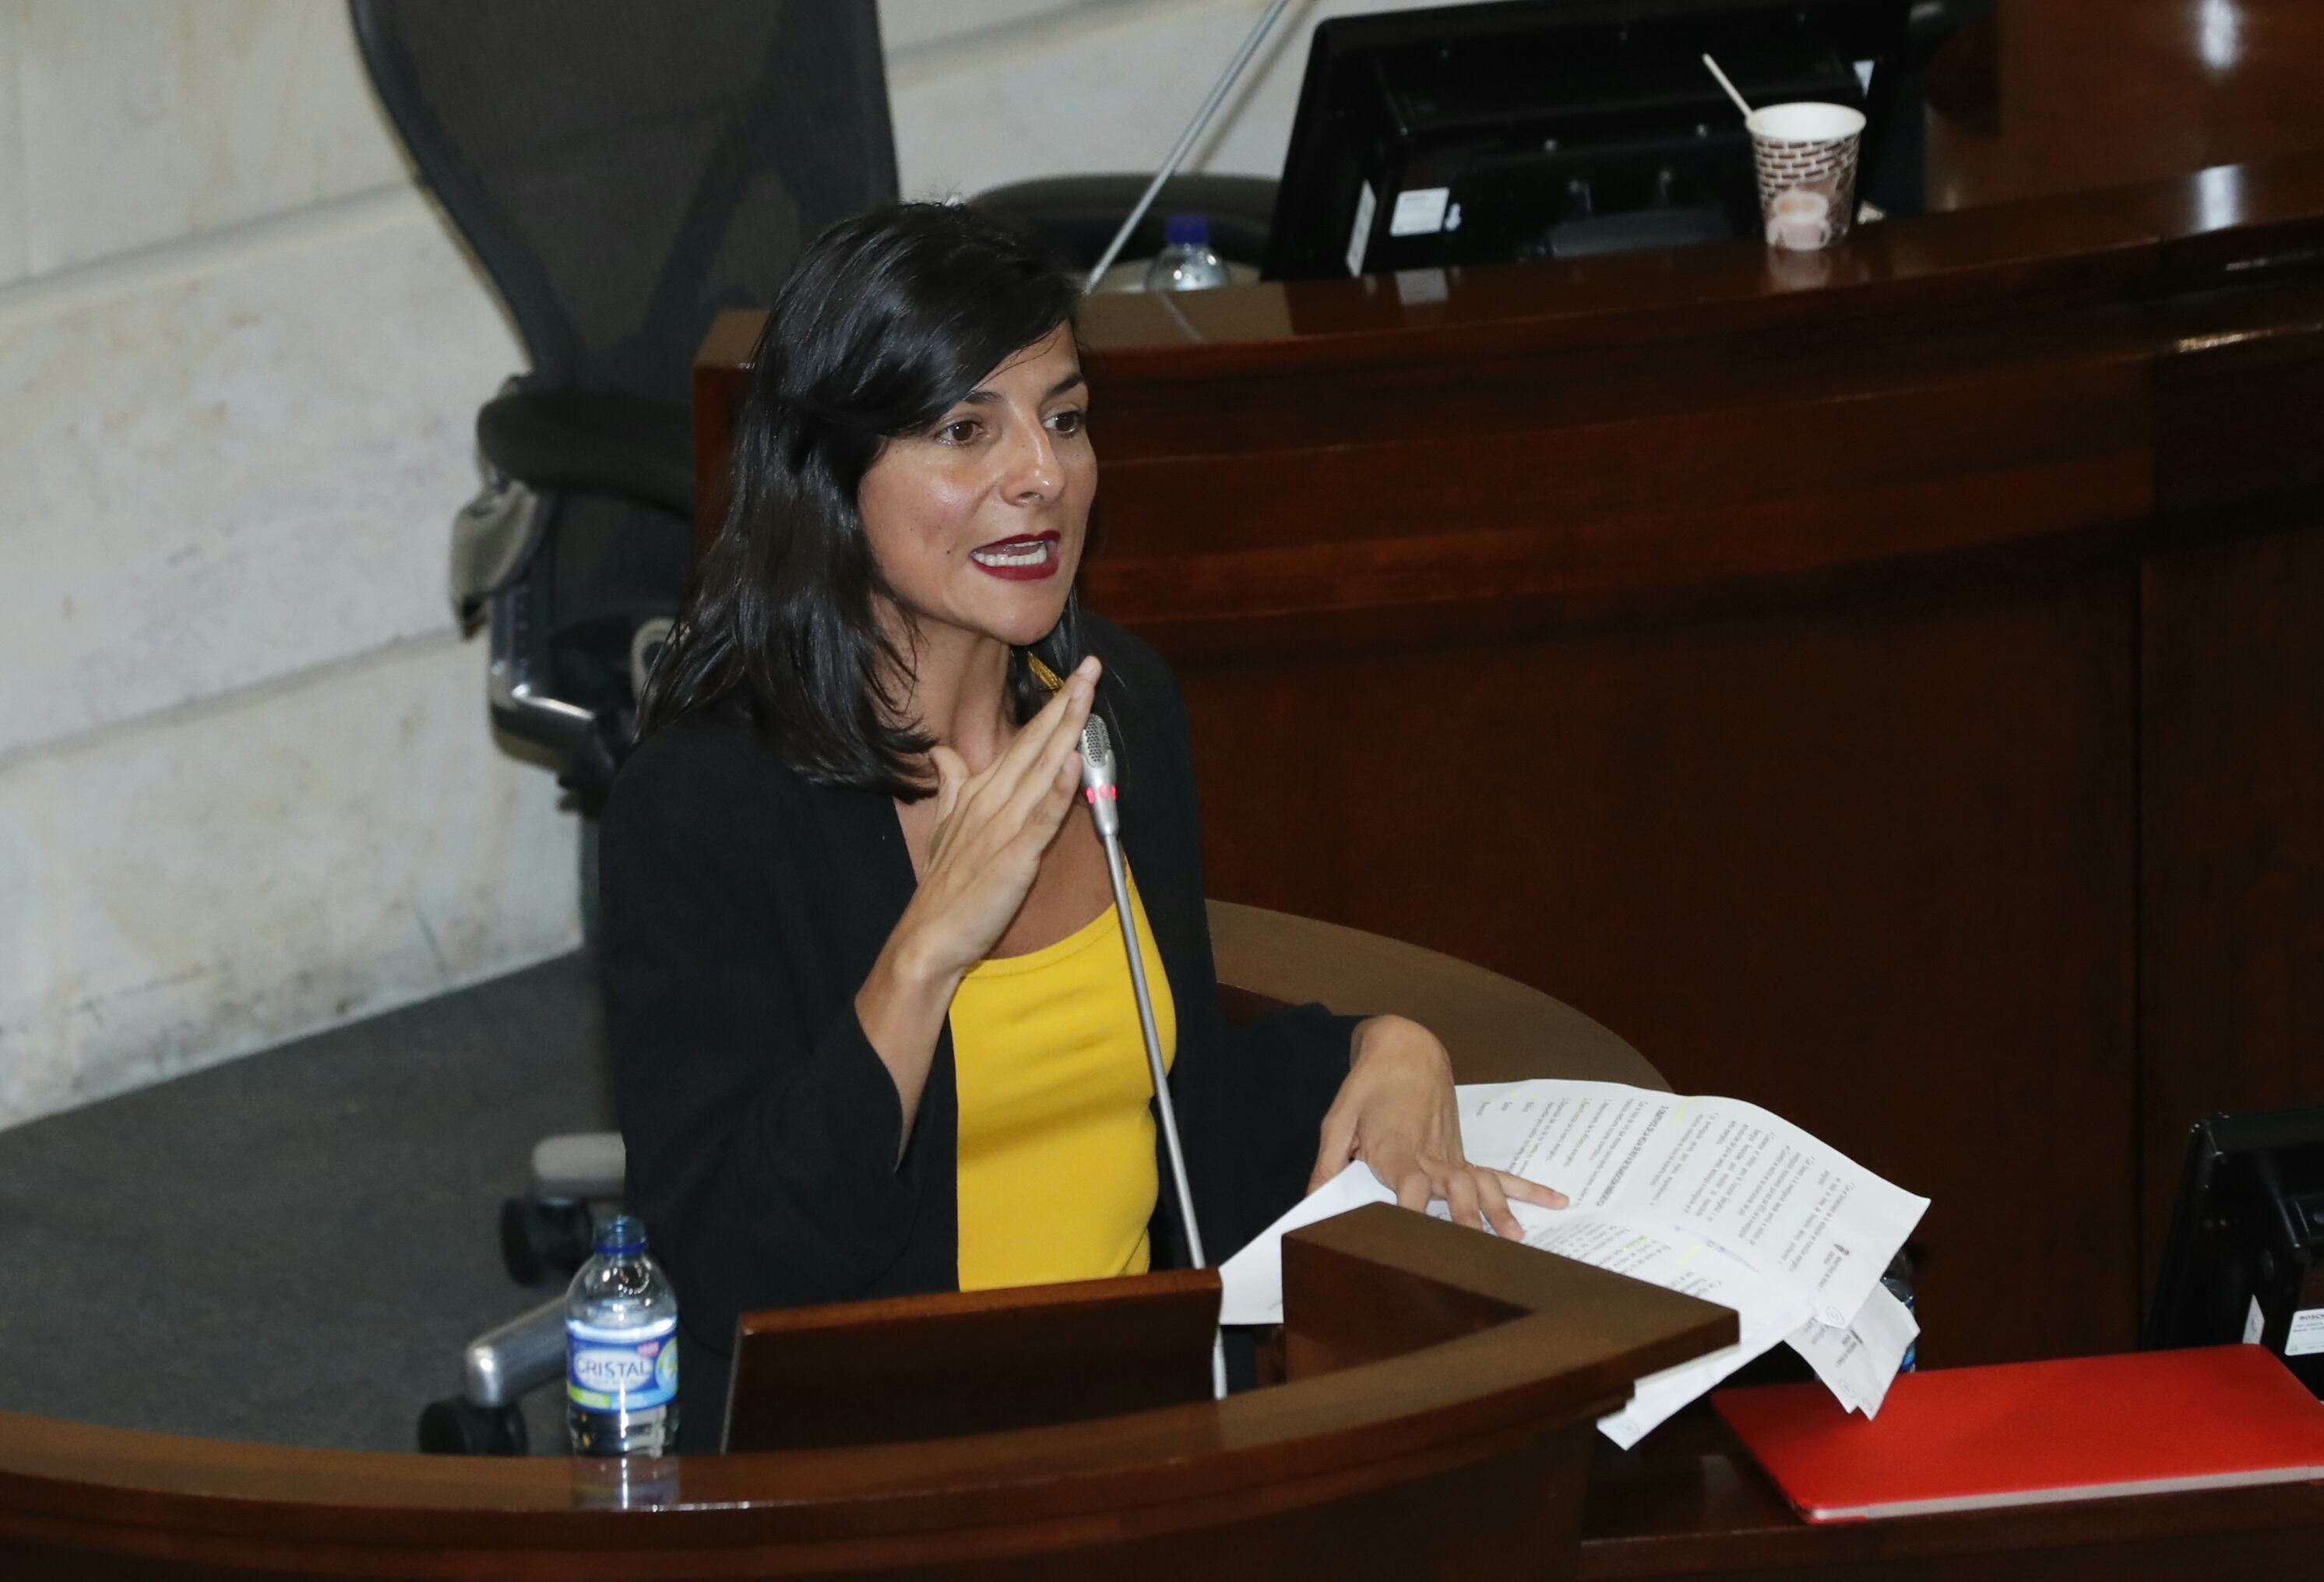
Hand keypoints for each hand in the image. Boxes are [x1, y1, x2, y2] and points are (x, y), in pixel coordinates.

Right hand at [892, 654, 1100, 983]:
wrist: (929, 935)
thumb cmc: (943, 886)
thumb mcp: (943, 826)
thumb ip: (950, 784)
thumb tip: (941, 752)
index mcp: (981, 791)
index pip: (1023, 740)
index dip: (1052, 708)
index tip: (1077, 677)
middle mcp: (993, 800)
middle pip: (1035, 743)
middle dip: (1065, 704)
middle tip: (1090, 668)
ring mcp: (1003, 825)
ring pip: (1042, 769)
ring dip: (1065, 732)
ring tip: (1086, 696)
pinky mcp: (1014, 855)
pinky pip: (1040, 817)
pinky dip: (1058, 789)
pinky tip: (1073, 763)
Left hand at [1309, 1015, 1568, 1237]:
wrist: (1405, 1048)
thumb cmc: (1367, 1085)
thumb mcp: (1338, 1119)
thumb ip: (1327, 1163)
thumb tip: (1311, 1200)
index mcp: (1396, 1149)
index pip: (1408, 1184)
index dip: (1412, 1208)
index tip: (1414, 1232)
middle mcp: (1430, 1155)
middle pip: (1453, 1190)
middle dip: (1464, 1221)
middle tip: (1475, 1250)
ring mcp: (1451, 1154)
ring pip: (1480, 1185)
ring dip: (1498, 1211)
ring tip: (1515, 1238)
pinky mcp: (1462, 1153)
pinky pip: (1497, 1172)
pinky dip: (1527, 1187)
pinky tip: (1555, 1200)